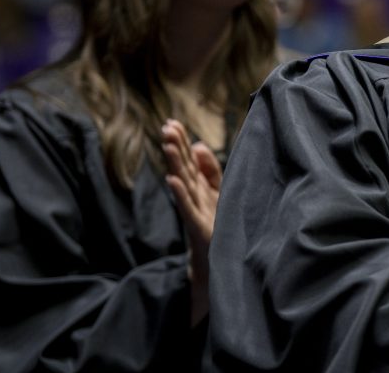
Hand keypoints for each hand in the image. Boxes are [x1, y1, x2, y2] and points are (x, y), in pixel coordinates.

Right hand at [161, 119, 221, 324]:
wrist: (221, 267)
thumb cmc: (219, 229)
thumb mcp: (219, 194)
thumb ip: (210, 171)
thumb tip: (199, 145)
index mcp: (200, 189)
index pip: (188, 161)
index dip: (181, 142)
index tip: (172, 122)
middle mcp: (195, 198)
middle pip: (183, 168)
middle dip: (175, 147)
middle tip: (166, 126)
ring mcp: (196, 213)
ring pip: (184, 184)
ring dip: (175, 164)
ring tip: (168, 144)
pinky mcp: (199, 229)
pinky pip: (188, 209)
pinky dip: (181, 194)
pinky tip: (173, 180)